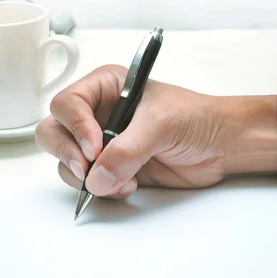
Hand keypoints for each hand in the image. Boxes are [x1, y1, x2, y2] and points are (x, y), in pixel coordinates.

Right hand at [36, 65, 276, 198]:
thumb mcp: (160, 125)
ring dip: (86, 176)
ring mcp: (103, 143)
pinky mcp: (112, 168)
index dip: (75, 127)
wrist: (222, 146)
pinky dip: (101, 189)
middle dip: (68, 154)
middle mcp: (98, 114)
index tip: (95, 147)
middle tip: (87, 169)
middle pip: (54, 132)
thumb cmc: (197, 119)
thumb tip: (95, 178)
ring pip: (67, 161)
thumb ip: (125, 151)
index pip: (66, 104)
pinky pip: (88, 182)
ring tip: (121, 180)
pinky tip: (129, 186)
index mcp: (106, 88)